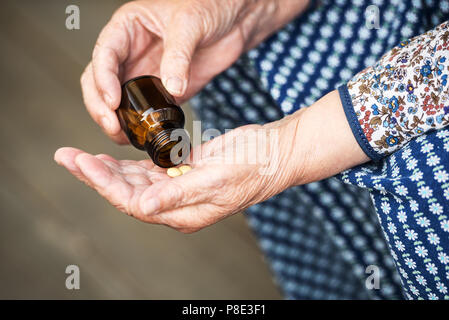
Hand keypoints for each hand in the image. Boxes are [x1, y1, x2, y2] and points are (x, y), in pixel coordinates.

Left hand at [55, 90, 368, 232]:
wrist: (274, 153)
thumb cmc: (253, 167)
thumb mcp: (216, 181)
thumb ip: (177, 196)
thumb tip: (141, 208)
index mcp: (183, 213)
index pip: (133, 201)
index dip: (105, 183)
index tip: (82, 163)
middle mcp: (177, 204)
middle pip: (126, 192)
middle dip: (96, 175)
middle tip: (67, 157)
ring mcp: (179, 187)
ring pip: (134, 181)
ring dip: (107, 168)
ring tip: (80, 156)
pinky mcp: (184, 171)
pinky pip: (149, 170)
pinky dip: (128, 162)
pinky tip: (112, 156)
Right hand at [81, 0, 309, 143]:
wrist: (235, 19)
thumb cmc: (209, 6)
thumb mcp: (190, 23)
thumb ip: (179, 55)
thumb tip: (172, 87)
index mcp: (128, 28)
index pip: (104, 54)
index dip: (103, 78)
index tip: (113, 100)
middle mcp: (131, 52)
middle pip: (100, 81)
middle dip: (102, 105)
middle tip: (113, 126)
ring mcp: (145, 73)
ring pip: (118, 100)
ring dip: (117, 120)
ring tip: (124, 137)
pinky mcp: (163, 90)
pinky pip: (145, 111)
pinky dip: (140, 125)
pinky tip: (142, 136)